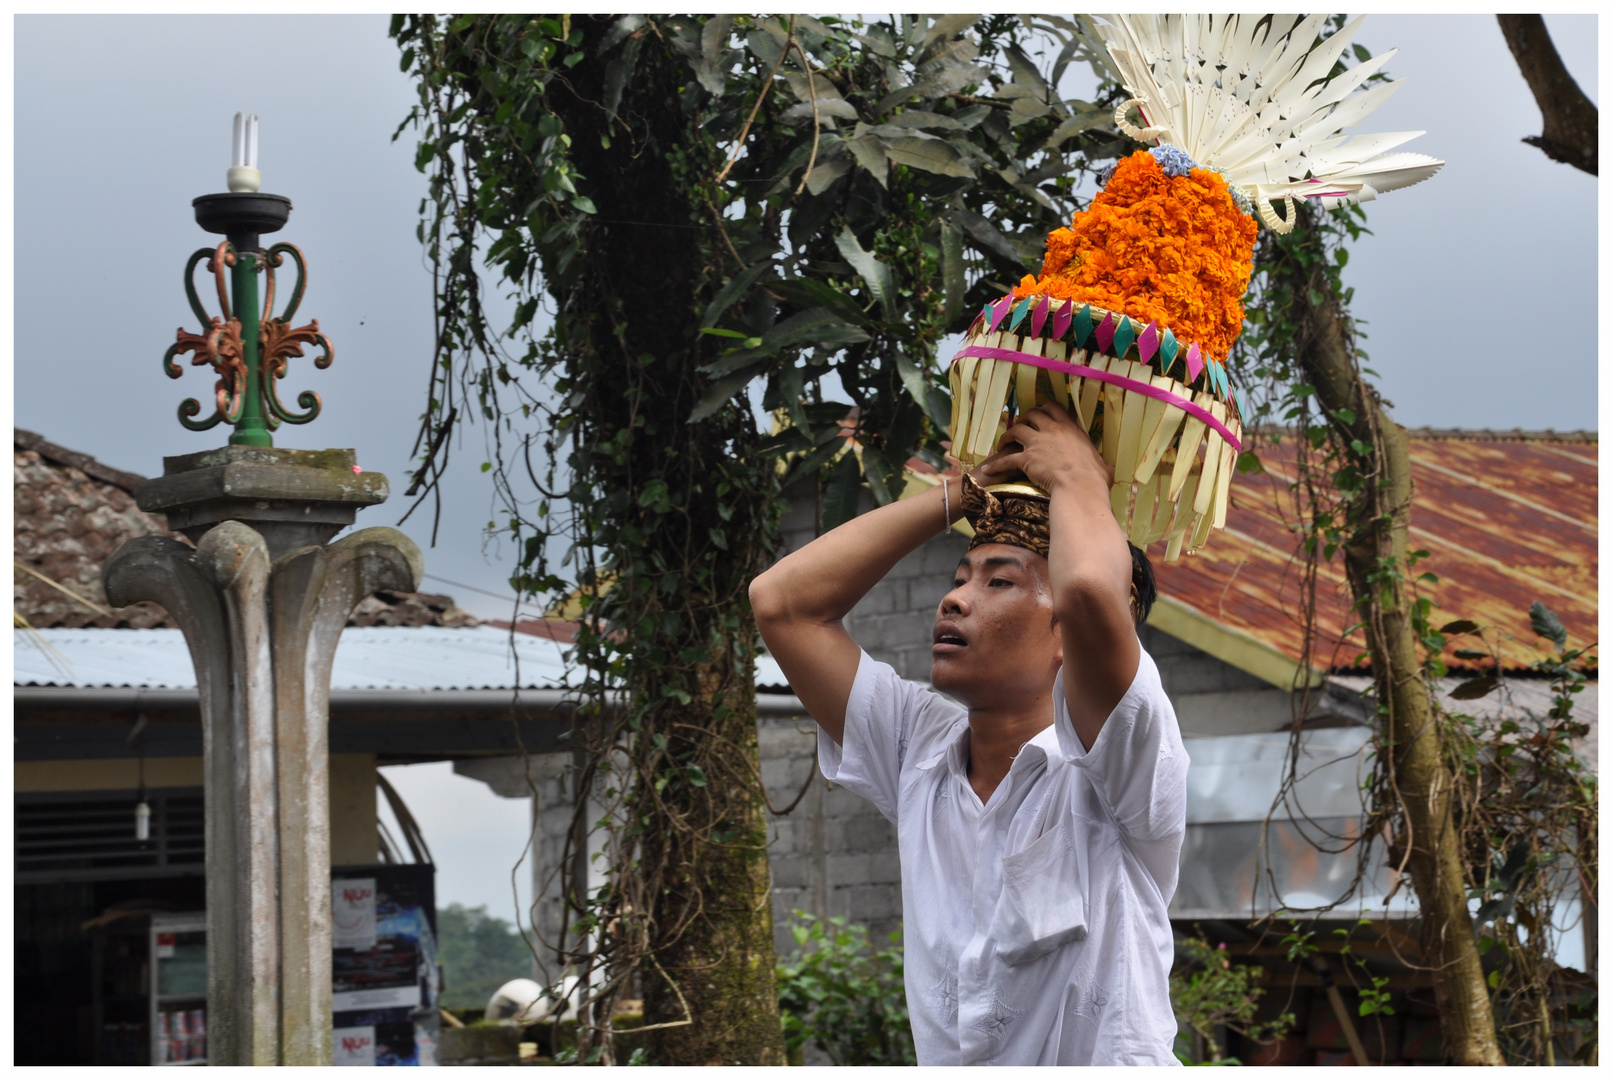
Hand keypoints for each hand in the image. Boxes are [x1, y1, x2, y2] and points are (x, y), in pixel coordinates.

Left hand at [991, 403, 1111, 495]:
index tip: (1040, 416)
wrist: (1081, 489)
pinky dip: (996, 464)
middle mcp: (1053, 430)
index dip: (1044, 409)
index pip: (1053, 407)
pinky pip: (1006, 459)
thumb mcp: (1102, 465)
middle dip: (1023, 419)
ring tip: (1002, 444)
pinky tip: (989, 469)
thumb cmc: (1095, 480)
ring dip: (1007, 436)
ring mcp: (1038, 443)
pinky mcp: (1026, 459)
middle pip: (1031, 414)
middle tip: (1019, 429)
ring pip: (1015, 430)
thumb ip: (1101, 462)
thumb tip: (1109, 468)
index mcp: (1071, 428)